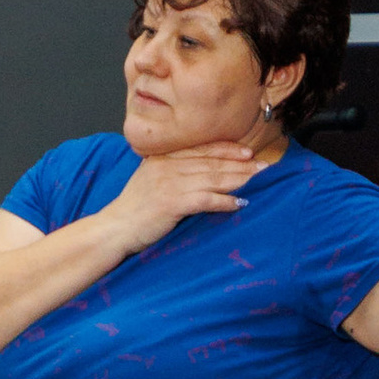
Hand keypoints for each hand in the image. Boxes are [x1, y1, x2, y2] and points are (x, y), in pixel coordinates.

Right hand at [107, 141, 268, 256]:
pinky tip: (239, 203)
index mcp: (162, 158)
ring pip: (212, 178)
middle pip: (211, 162)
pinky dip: (224, 201)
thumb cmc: (133, 210)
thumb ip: (171, 171)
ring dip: (239, 180)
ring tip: (258, 181)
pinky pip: (205, 199)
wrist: (113, 229)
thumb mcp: (150, 181)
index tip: (248, 152)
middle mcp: (166, 167)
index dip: (227, 149)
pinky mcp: (171, 203)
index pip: (201, 149)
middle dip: (240, 164)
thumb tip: (201, 171)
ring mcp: (168, 184)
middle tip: (264, 167)